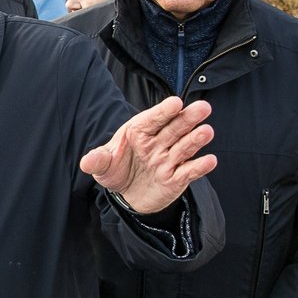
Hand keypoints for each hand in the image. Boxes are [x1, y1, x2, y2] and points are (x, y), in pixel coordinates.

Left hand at [80, 96, 217, 213]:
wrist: (128, 194)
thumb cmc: (116, 170)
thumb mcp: (103, 165)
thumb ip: (97, 160)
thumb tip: (87, 162)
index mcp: (140, 131)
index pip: (153, 118)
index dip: (164, 111)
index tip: (176, 103)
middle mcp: (158, 142)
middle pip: (175, 128)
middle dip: (189, 118)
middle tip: (203, 108)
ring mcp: (169, 159)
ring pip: (185, 146)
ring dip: (196, 139)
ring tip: (207, 132)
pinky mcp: (177, 177)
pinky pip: (189, 171)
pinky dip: (200, 166)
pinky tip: (210, 160)